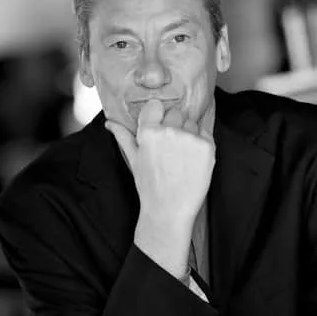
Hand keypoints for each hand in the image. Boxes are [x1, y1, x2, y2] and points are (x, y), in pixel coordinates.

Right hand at [105, 99, 215, 277]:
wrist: (169, 210)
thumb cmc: (149, 186)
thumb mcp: (133, 160)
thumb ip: (123, 136)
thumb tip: (109, 122)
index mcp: (149, 132)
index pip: (156, 105)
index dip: (158, 116)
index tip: (159, 127)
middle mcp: (169, 131)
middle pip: (176, 113)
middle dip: (174, 126)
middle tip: (171, 148)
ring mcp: (190, 138)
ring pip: (191, 122)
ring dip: (189, 134)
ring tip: (182, 156)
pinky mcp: (207, 146)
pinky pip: (205, 133)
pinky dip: (201, 144)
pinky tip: (193, 159)